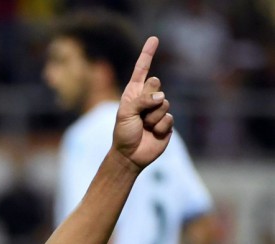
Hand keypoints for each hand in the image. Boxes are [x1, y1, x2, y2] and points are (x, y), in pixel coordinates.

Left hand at [112, 36, 173, 170]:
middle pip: (156, 83)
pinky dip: (160, 126)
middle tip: (140, 113)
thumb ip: (141, 101)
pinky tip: (153, 133)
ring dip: (152, 116)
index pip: (142, 70)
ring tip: (144, 126)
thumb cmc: (123, 134)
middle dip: (147, 97)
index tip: (154, 38)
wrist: (130, 156)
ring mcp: (158, 109)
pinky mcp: (167, 122)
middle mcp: (147, 99)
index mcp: (133, 93)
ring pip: (164, 102)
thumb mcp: (125, 114)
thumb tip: (161, 97)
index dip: (148, 54)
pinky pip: (169, 117)